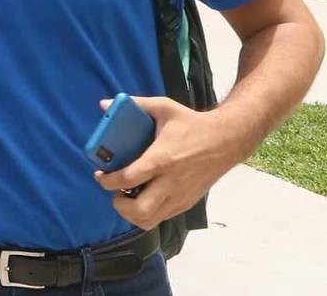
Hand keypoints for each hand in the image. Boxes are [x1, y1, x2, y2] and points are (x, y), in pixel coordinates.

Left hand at [93, 96, 236, 230]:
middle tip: (114, 191)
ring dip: (131, 213)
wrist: (227, 140)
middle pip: (139, 210)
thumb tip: (104, 105)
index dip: (107, 181)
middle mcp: (171, 183)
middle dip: (119, 204)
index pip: (128, 179)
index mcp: (162, 159)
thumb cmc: (192, 124)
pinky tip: (142, 198)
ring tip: (126, 197)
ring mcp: (180, 196)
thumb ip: (135, 104)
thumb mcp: (163, 107)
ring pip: (150, 220)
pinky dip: (147, 213)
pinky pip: (162, 217)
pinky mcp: (187, 203)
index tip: (99, 175)